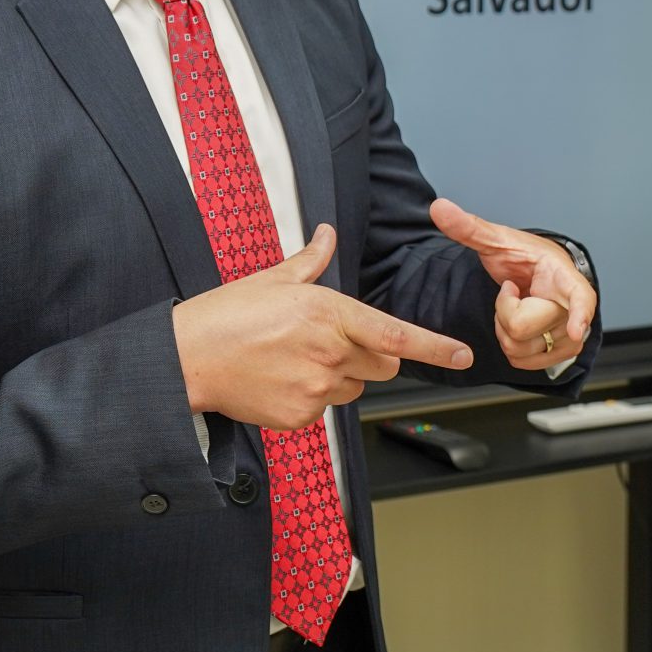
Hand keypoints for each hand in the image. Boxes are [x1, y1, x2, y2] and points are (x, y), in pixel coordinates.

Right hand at [173, 225, 473, 429]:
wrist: (187, 359)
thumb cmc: (227, 316)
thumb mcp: (272, 280)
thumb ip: (310, 261)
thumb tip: (327, 234)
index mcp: (330, 313)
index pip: (395, 334)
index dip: (434, 347)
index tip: (463, 355)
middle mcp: (330, 352)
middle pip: (384, 365)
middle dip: (373, 356)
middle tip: (332, 343)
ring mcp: (316, 388)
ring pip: (355, 388)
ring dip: (341, 377)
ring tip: (295, 361)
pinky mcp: (300, 416)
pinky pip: (325, 410)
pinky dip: (311, 398)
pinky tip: (281, 381)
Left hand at [430, 198, 598, 370]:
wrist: (542, 273)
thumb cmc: (527, 257)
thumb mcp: (499, 240)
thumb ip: (470, 227)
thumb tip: (439, 208)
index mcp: (564, 277)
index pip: (580, 297)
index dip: (579, 314)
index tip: (575, 329)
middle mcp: (573, 309)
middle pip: (521, 326)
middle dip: (502, 311)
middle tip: (512, 292)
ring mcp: (570, 335)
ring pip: (519, 349)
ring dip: (505, 330)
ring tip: (517, 307)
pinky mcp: (562, 352)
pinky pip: (521, 363)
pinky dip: (511, 347)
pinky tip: (519, 323)